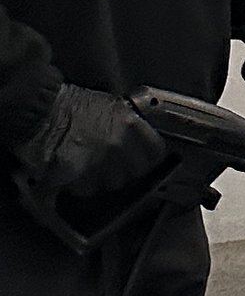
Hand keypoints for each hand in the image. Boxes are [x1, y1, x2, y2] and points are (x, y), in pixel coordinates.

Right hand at [24, 85, 173, 216]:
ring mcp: (99, 161)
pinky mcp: (78, 175)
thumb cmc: (69, 105)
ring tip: (84, 167)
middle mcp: (119, 144)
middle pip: (133, 174)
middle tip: (106, 165)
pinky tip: (70, 174)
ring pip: (108, 185)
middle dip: (121, 172)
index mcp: (130, 124)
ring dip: (98, 180)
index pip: (155, 152)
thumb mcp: (109, 106)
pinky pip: (85, 190)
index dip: (147, 158)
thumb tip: (135, 144)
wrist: (38, 110)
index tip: (141, 161)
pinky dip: (77, 186)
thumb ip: (127, 127)